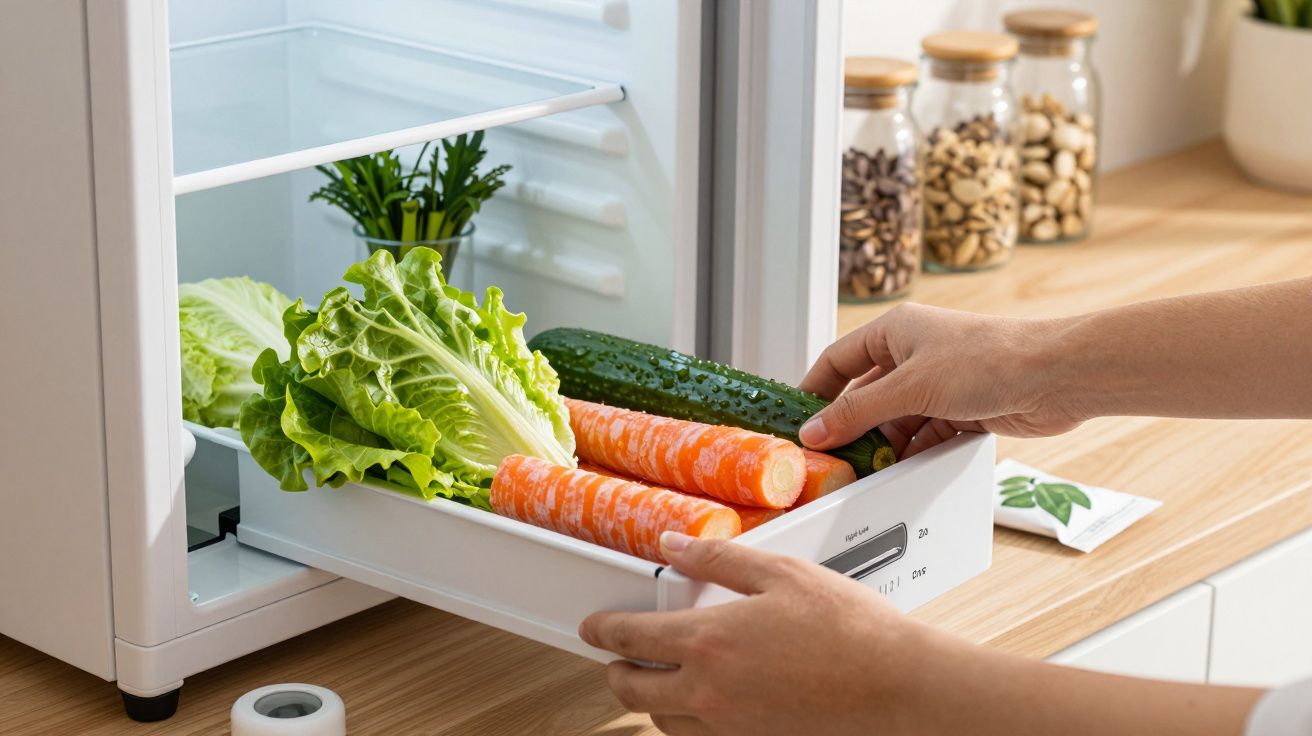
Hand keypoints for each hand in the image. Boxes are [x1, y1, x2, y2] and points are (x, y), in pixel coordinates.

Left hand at [579, 532, 939, 735]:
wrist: (896, 686)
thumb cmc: (849, 629)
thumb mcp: (780, 572)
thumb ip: (717, 559)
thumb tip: (674, 545)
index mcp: (708, 642)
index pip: (629, 637)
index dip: (602, 629)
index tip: (594, 626)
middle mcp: (708, 691)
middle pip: (632, 690)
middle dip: (614, 671)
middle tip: (615, 656)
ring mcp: (730, 726)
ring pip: (661, 721)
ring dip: (648, 699)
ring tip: (657, 678)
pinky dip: (684, 722)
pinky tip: (701, 703)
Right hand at [798, 303, 1085, 457]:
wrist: (1056, 376)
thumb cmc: (990, 359)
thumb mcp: (910, 387)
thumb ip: (858, 412)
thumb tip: (816, 430)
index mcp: (895, 331)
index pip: (838, 360)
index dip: (814, 391)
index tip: (796, 421)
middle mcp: (915, 354)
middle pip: (866, 395)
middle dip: (851, 427)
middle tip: (831, 458)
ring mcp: (939, 382)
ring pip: (896, 419)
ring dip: (884, 445)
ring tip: (867, 471)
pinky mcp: (963, 408)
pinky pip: (924, 434)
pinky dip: (913, 453)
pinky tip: (903, 470)